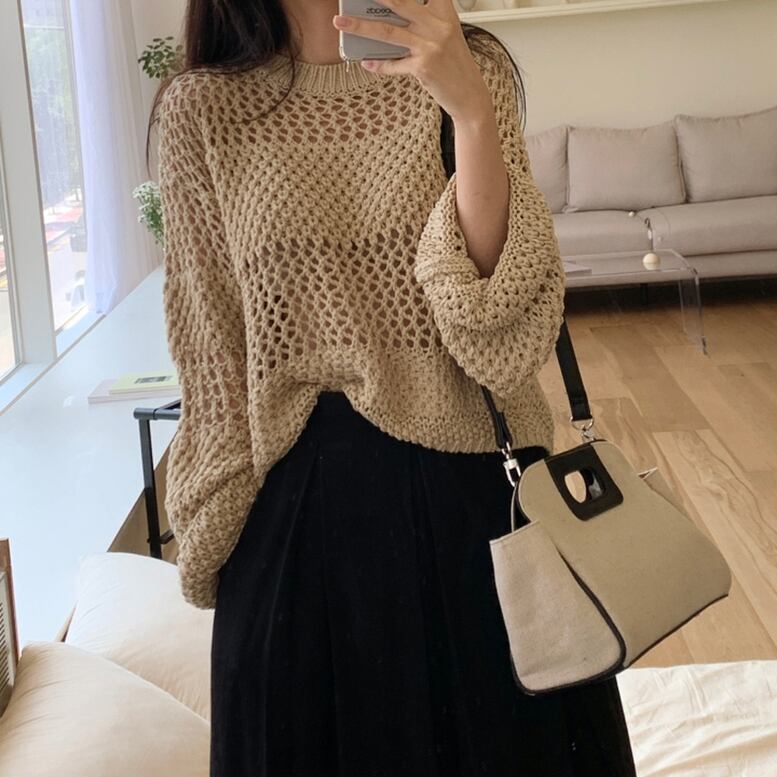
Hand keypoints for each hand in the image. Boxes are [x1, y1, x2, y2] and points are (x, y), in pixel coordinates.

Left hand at [332, 0, 491, 125]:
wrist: (470, 95)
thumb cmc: (454, 65)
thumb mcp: (443, 36)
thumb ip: (420, 24)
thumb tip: (384, 21)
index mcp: (444, 12)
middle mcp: (438, 25)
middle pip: (398, 2)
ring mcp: (430, 46)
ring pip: (388, 31)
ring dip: (360, 26)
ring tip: (340, 22)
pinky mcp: (423, 67)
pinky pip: (393, 64)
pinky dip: (378, 65)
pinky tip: (367, 63)